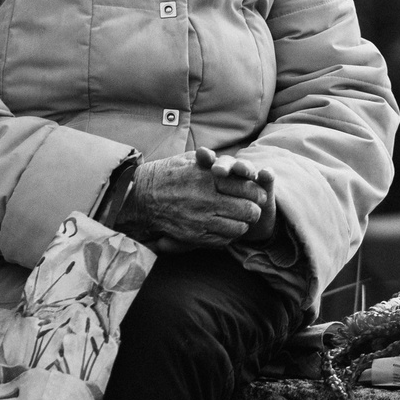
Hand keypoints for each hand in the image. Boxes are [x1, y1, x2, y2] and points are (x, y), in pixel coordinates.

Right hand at [117, 150, 273, 251]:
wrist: (141, 195)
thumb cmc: (168, 174)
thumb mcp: (190, 159)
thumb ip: (213, 161)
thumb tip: (233, 164)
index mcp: (209, 178)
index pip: (248, 188)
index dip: (258, 192)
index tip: (259, 194)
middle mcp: (207, 200)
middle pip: (249, 211)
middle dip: (254, 210)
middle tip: (253, 208)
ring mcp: (201, 220)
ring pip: (239, 228)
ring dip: (243, 224)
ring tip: (240, 219)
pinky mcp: (194, 236)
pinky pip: (223, 240)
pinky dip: (229, 236)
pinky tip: (226, 228)